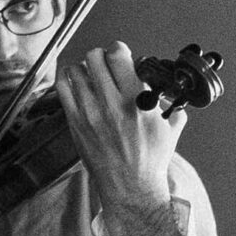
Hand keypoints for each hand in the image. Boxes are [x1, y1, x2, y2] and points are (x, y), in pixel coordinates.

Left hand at [55, 42, 182, 207]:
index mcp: (136, 100)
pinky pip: (62, 89)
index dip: (120, 49)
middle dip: (101, 56)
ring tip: (90, 74)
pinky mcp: (75, 122)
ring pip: (76, 70)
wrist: (130, 186)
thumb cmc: (149, 161)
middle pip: (95, 57)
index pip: (119, 56)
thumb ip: (173, 110)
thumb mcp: (170, 131)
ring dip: (84, 67)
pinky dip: (67, 80)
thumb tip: (172, 100)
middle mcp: (111, 103)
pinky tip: (75, 83)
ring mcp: (90, 112)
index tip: (121, 54)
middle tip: (105, 63)